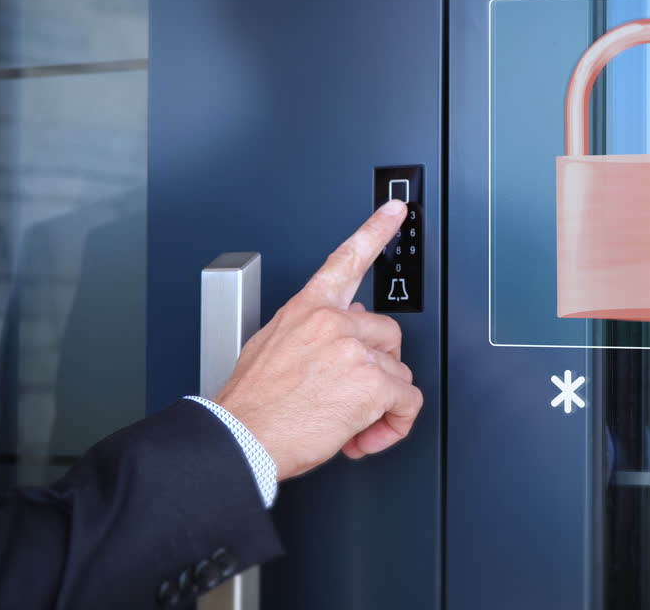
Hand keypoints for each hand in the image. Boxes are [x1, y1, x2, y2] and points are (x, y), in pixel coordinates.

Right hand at [214, 200, 421, 480]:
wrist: (241, 438)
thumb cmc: (253, 404)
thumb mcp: (270, 346)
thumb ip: (310, 328)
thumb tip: (343, 320)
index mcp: (307, 308)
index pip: (346, 260)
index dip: (374, 231)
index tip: (395, 211)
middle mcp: (333, 322)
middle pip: (388, 333)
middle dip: (378, 367)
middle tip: (353, 395)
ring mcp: (354, 349)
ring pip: (398, 372)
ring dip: (381, 402)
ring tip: (347, 420)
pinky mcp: (372, 381)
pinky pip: (407, 401)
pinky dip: (394, 423)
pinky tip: (366, 434)